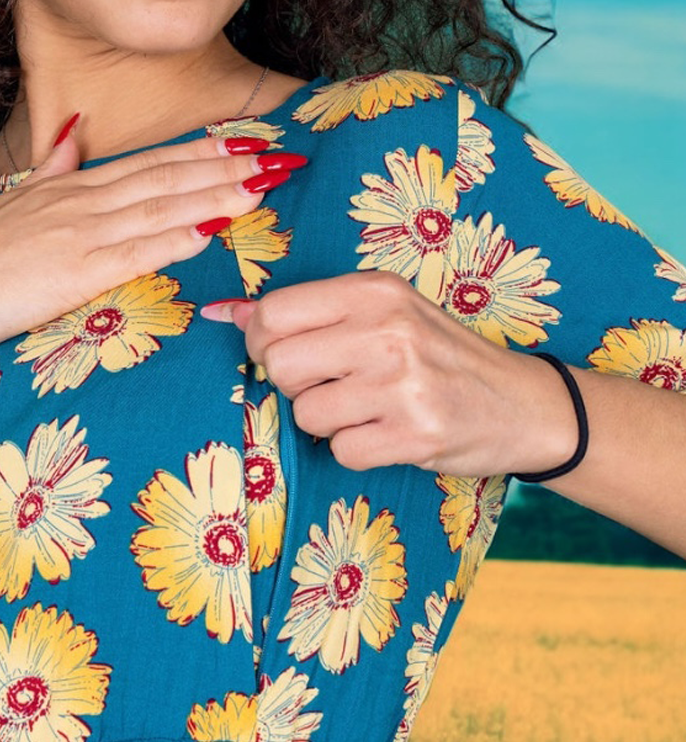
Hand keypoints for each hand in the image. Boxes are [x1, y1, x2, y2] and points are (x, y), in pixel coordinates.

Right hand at [0, 118, 306, 359]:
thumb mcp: (12, 200)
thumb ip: (51, 166)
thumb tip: (75, 130)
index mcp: (69, 187)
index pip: (148, 163)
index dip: (200, 153)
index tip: (244, 143)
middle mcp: (79, 202)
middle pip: (165, 179)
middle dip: (224, 169)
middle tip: (276, 159)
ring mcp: (77, 235)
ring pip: (159, 209)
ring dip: (213, 198)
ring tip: (259, 189)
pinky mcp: (70, 273)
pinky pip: (132, 253)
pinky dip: (172, 240)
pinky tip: (207, 233)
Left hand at [203, 270, 578, 476]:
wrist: (520, 403)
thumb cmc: (436, 354)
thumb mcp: (380, 313)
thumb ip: (304, 311)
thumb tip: (221, 312)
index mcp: (374, 290)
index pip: (272, 312)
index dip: (262, 341)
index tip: (286, 354)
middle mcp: (388, 330)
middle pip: (279, 365)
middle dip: (293, 384)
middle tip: (331, 385)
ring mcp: (403, 383)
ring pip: (306, 413)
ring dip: (328, 421)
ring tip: (368, 408)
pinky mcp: (415, 434)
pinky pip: (342, 451)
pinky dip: (357, 450)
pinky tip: (388, 433)